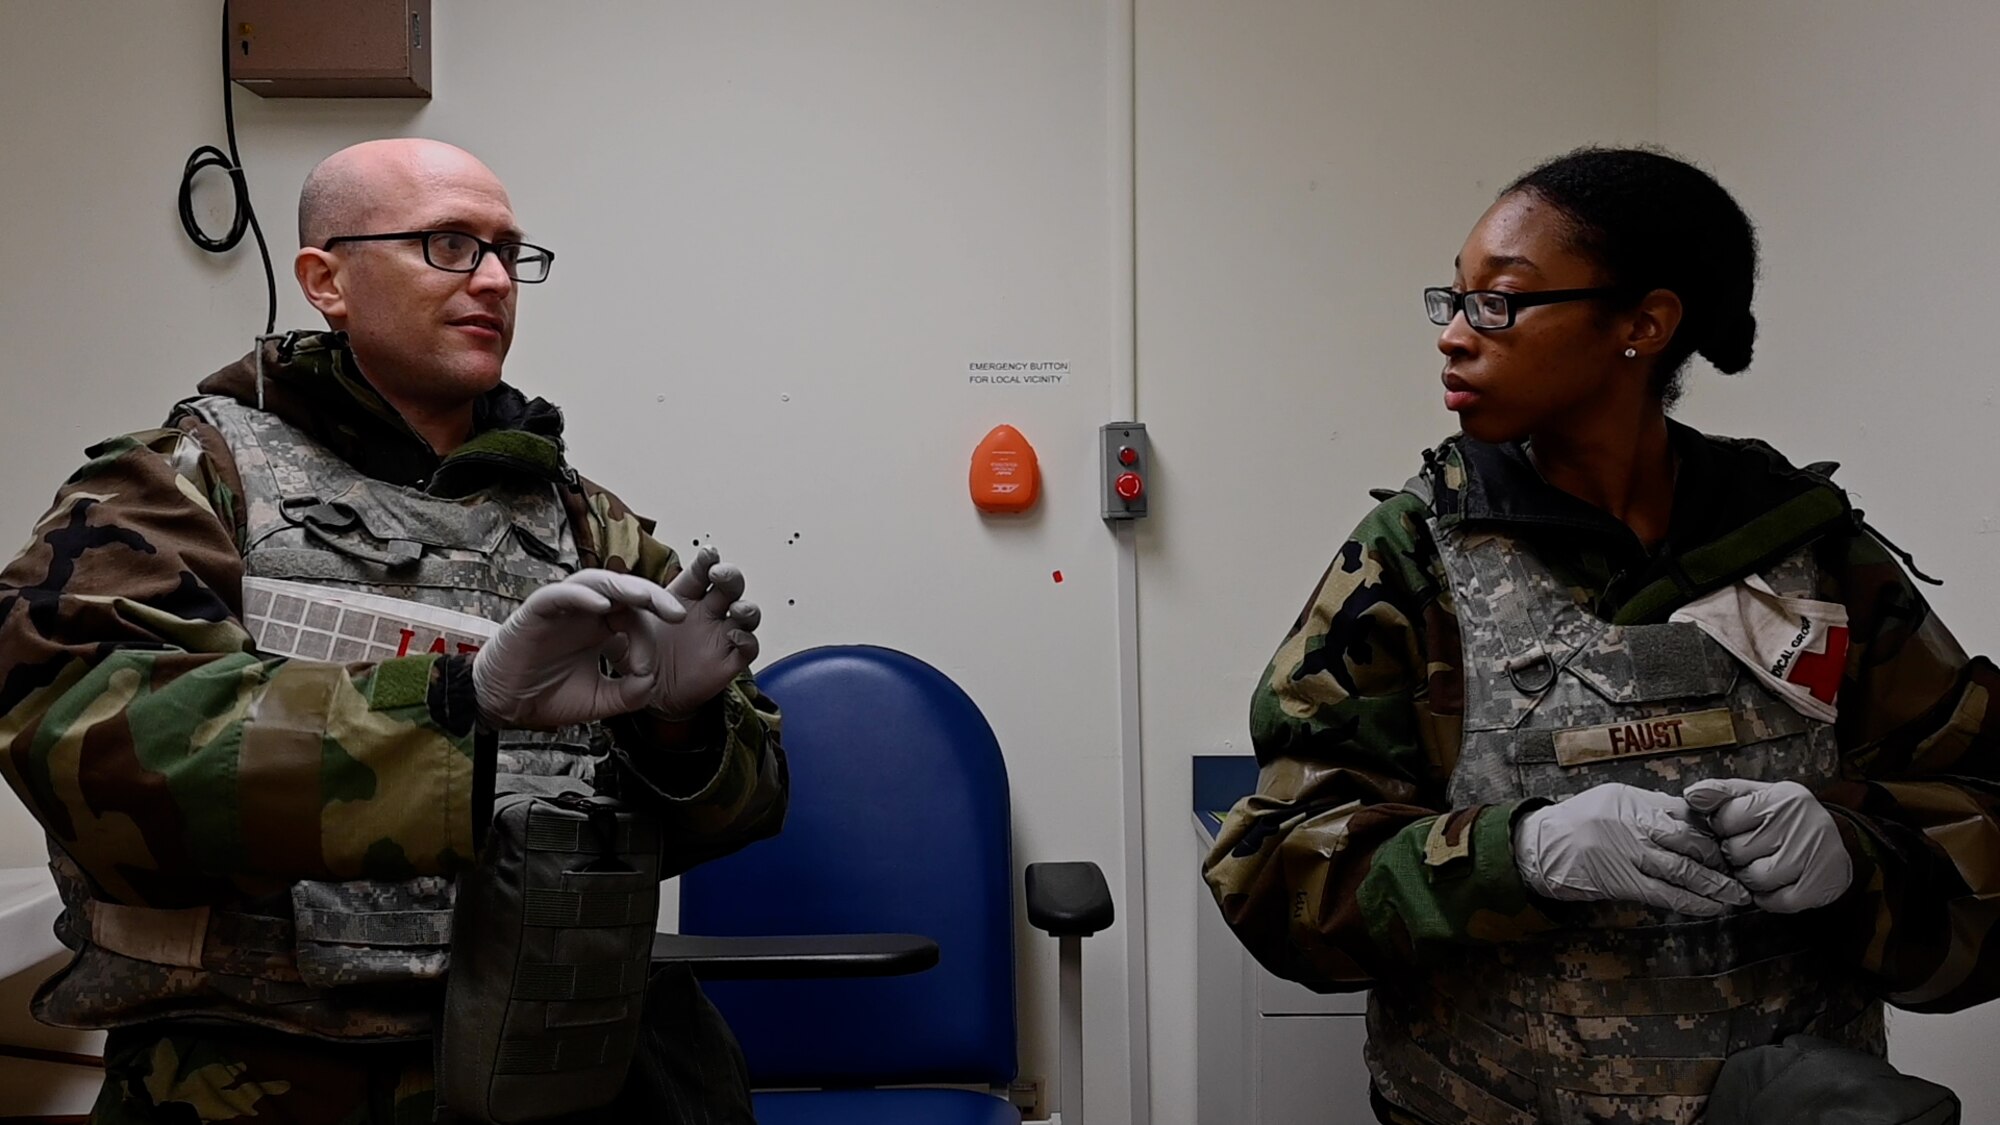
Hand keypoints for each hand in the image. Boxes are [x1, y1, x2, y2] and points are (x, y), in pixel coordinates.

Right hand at [472, 569, 683, 729]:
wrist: (506, 706)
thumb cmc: (548, 696)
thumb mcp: (602, 701)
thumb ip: (631, 692)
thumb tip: (652, 680)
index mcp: (602, 628)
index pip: (637, 616)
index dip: (650, 638)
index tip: (649, 671)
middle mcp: (585, 612)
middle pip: (624, 590)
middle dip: (654, 597)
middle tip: (678, 613)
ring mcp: (562, 609)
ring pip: (596, 583)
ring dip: (623, 587)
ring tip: (646, 598)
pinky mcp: (536, 611)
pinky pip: (560, 595)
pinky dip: (581, 597)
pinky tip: (601, 606)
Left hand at [636, 546, 761, 719]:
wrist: (650, 693)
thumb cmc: (641, 656)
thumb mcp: (624, 632)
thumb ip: (619, 616)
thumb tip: (611, 596)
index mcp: (684, 598)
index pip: (701, 571)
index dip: (708, 561)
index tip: (708, 554)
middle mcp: (708, 612)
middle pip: (730, 585)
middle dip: (729, 576)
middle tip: (719, 574)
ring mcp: (721, 635)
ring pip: (747, 614)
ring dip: (747, 607)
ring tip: (737, 608)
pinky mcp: (729, 660)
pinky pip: (748, 647)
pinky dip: (747, 640)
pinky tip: (735, 636)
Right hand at [1514, 782, 1751, 916]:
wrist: (1538, 847)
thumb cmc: (1575, 822)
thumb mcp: (1611, 800)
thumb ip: (1647, 807)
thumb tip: (1687, 816)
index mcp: (1634, 802)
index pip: (1685, 814)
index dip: (1714, 830)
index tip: (1733, 841)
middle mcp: (1634, 825)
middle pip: (1690, 841)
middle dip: (1721, 858)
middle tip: (1744, 869)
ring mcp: (1629, 854)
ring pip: (1683, 870)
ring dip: (1715, 884)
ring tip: (1738, 895)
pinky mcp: (1622, 882)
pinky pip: (1665, 894)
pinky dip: (1691, 902)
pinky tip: (1711, 908)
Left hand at [1682, 778, 1851, 912]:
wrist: (1839, 838)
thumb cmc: (1785, 816)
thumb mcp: (1757, 794)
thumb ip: (1722, 792)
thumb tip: (1691, 795)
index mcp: (1780, 798)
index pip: (1725, 819)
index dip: (1722, 829)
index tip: (1734, 830)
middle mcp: (1799, 823)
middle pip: (1737, 851)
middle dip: (1735, 855)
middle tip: (1747, 852)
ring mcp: (1812, 854)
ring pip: (1755, 878)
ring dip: (1749, 878)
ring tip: (1759, 867)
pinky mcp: (1820, 884)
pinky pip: (1777, 902)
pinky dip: (1768, 898)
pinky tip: (1774, 885)